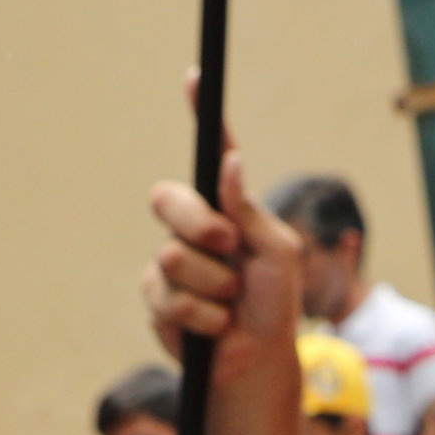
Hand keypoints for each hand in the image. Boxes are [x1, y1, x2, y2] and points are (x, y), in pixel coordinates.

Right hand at [144, 126, 309, 370]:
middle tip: (228, 247)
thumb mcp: (277, 252)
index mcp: (224, 207)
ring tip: (231, 302)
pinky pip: (169, 299)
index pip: (210, 152)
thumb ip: (249, 210)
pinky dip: (204, 317)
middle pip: (166, 199)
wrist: (259, 357)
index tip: (195, 78)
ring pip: (171, 257)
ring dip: (214, 286)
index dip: (199, 113)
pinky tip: (216, 325)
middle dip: (199, 224)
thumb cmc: (274, 300)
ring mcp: (169, 263)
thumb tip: (229, 161)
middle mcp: (190, 227)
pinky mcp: (156, 302)